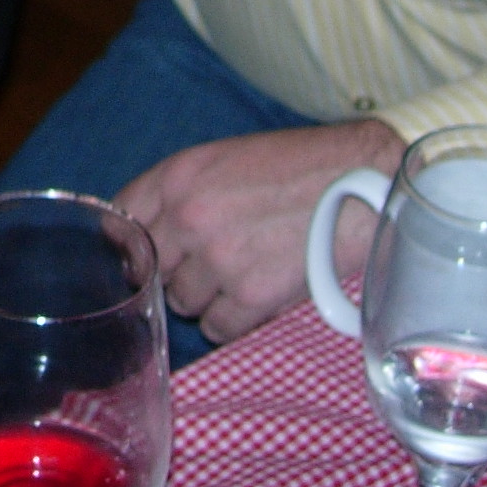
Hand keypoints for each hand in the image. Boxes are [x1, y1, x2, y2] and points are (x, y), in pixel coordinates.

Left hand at [115, 118, 404, 343]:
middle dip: (172, 269)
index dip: (131, 241)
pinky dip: (230, 321)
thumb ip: (181, 192)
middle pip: (151, 267)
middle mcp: (189, 217)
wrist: (364, 183)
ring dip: (204, 297)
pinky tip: (253, 299)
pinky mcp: (252, 296)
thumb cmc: (298, 167)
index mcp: (179, 176)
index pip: (122, 220)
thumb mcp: (226, 159)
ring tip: (239, 276)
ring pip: (180, 301)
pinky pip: (216, 328)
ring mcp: (218, 259)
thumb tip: (147, 232)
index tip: (142, 253)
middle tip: (204, 266)